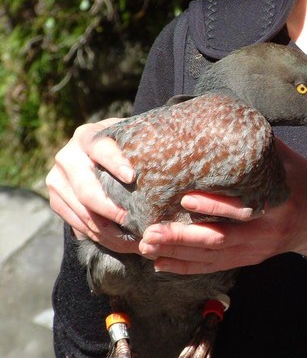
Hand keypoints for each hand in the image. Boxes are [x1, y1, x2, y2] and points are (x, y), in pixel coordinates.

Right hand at [45, 118, 139, 253]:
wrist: (94, 154)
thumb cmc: (124, 148)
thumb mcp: (130, 140)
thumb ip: (143, 145)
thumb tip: (174, 156)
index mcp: (88, 137)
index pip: (100, 149)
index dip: (114, 162)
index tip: (132, 176)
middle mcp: (68, 157)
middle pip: (87, 190)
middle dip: (113, 210)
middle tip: (137, 223)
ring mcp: (57, 180)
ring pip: (83, 213)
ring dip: (110, 232)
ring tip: (136, 242)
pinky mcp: (56, 201)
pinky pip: (77, 225)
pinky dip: (101, 237)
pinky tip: (122, 244)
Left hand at [139, 139, 306, 273]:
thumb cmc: (305, 183)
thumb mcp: (289, 161)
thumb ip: (259, 147)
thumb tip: (227, 118)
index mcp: (278, 204)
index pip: (244, 209)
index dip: (215, 206)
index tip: (186, 197)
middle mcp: (265, 233)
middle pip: (220, 241)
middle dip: (182, 238)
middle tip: (150, 233)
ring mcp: (257, 251)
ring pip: (213, 258)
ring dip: (178, 254)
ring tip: (146, 248)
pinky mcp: (250, 260)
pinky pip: (216, 267)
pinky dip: (188, 267)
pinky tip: (162, 263)